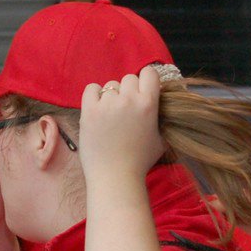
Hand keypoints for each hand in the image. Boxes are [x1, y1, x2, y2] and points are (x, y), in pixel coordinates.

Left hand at [78, 66, 163, 183]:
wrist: (114, 177)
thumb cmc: (140, 162)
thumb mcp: (161, 138)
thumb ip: (161, 117)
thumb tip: (161, 104)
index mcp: (148, 104)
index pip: (149, 73)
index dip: (146, 81)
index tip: (143, 92)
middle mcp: (128, 100)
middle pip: (129, 79)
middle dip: (128, 91)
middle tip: (126, 110)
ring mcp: (107, 104)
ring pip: (110, 86)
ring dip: (112, 96)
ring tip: (111, 116)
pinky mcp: (89, 110)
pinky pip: (91, 89)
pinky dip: (94, 95)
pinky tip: (98, 109)